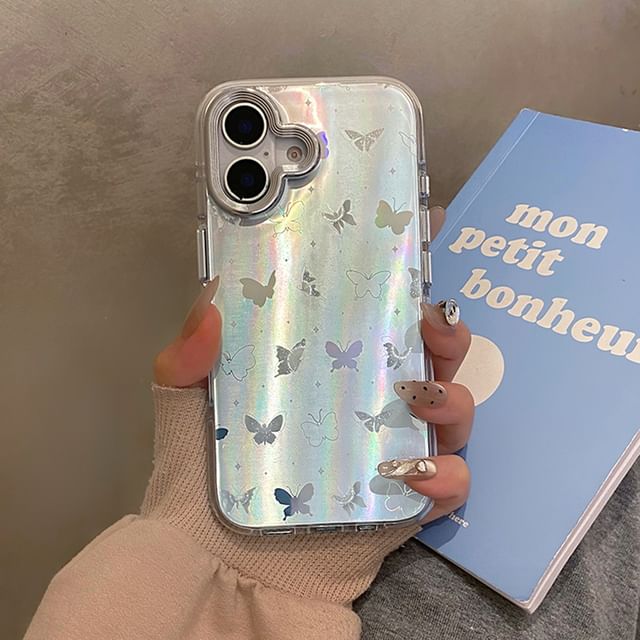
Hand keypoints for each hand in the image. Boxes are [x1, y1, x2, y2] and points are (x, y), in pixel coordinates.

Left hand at [154, 206, 471, 525]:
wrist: (217, 559)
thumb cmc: (205, 469)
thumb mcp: (186, 400)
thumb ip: (189, 355)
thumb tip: (210, 302)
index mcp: (330, 362)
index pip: (377, 309)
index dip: (407, 273)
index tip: (427, 231)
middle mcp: (370, 397)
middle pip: (433, 353)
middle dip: (447, 329)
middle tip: (430, 319)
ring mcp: (393, 446)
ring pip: (453, 410)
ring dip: (452, 396)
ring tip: (416, 393)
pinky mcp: (406, 502)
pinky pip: (450, 485)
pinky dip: (447, 477)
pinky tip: (416, 474)